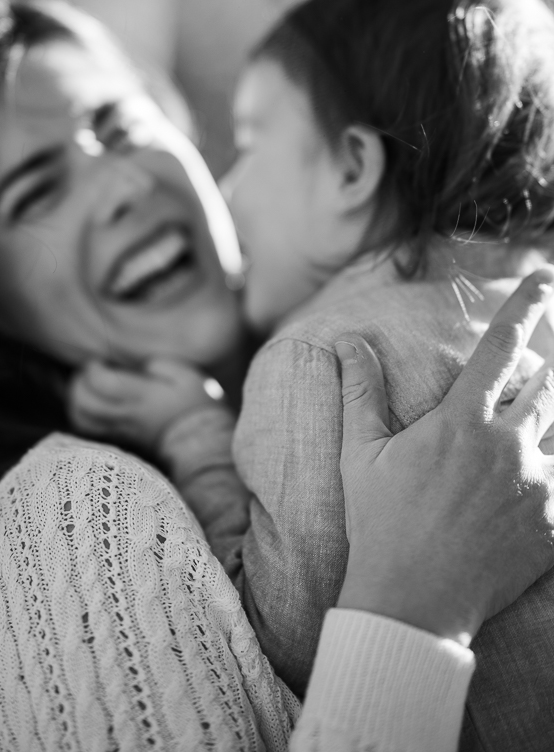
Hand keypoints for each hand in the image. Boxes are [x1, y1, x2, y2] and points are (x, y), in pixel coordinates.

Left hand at [69, 357, 223, 454]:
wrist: (201, 443)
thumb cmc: (197, 405)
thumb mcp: (187, 375)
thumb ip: (160, 364)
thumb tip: (139, 363)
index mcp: (142, 396)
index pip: (103, 383)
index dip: (93, 369)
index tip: (101, 361)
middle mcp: (127, 414)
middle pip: (85, 402)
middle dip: (79, 383)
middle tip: (89, 372)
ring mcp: (121, 428)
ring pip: (82, 418)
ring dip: (77, 400)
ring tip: (87, 387)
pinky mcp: (121, 438)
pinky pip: (90, 430)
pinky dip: (83, 415)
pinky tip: (92, 404)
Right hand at [335, 267, 553, 646]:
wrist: (412, 606)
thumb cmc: (380, 524)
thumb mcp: (361, 454)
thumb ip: (361, 390)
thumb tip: (350, 339)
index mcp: (462, 422)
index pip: (503, 347)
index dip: (525, 306)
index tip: (544, 279)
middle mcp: (509, 446)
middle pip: (547, 386)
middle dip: (540, 374)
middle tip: (518, 384)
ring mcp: (537, 487)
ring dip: (544, 422)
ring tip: (512, 439)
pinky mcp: (553, 526)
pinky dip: (549, 473)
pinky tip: (522, 489)